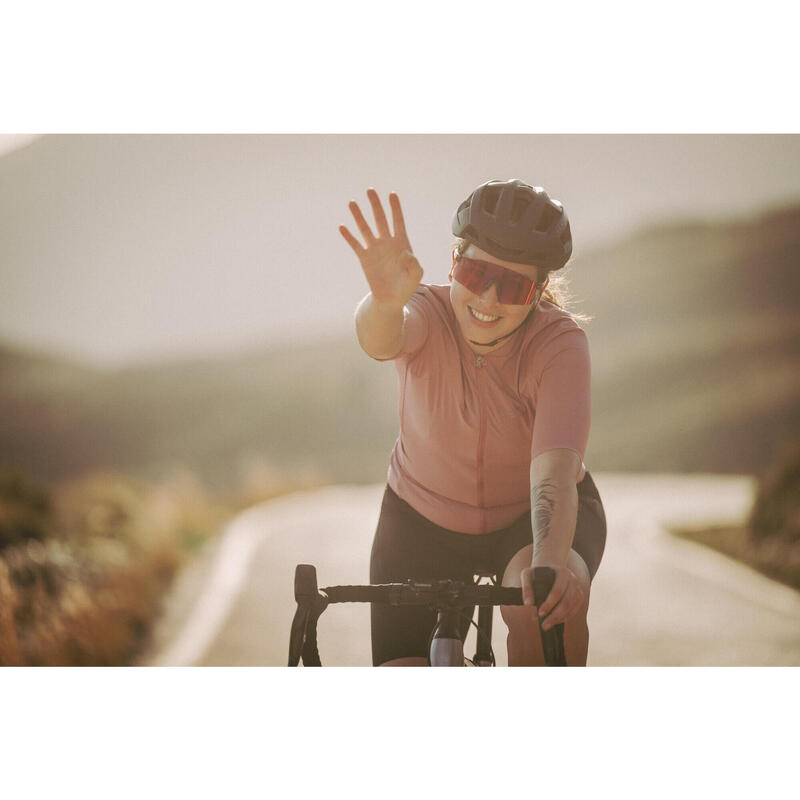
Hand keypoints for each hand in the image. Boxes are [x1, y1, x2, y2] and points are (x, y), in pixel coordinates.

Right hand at [339, 189, 422, 308]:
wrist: (391, 299)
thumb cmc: (406, 287)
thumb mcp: (416, 276)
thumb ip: (414, 264)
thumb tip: (405, 253)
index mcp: (402, 243)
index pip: (398, 221)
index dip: (395, 208)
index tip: (392, 194)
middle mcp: (387, 242)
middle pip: (380, 219)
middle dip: (376, 205)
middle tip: (370, 191)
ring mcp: (375, 249)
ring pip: (366, 228)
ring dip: (359, 216)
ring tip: (352, 203)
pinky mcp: (364, 259)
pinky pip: (356, 244)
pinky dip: (349, 236)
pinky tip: (342, 227)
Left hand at [520, 564, 585, 630]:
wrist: (550, 568)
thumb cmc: (537, 573)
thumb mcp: (528, 575)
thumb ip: (527, 587)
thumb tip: (528, 604)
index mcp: (563, 573)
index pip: (558, 591)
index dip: (549, 603)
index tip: (540, 613)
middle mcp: (573, 580)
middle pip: (566, 602)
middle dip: (555, 615)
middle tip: (544, 625)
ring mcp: (578, 589)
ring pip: (571, 608)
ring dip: (559, 619)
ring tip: (547, 625)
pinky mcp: (579, 597)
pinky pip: (574, 610)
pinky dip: (565, 617)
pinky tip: (555, 621)